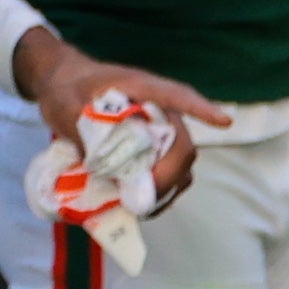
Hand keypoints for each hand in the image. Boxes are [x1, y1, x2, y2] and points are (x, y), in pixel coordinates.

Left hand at [21, 31, 228, 211]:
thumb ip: (81, 129)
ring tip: (138, 205)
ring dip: (165, 188)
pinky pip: (169, 175)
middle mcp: (159, 112)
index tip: (224, 122)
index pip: (178, 96)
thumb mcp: (64, 104)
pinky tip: (139, 204)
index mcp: (142, 89)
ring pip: (181, 165)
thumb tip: (99, 165)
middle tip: (142, 197)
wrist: (65, 84)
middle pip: (182, 145)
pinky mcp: (152, 151)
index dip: (202, 110)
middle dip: (169, 174)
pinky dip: (159, 192)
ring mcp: (159, 133)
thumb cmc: (68, 88)